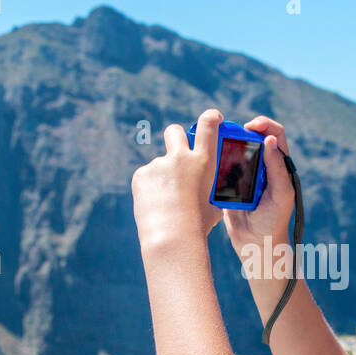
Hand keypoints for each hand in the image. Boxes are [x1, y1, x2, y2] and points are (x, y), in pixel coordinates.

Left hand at [131, 108, 225, 248]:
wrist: (171, 237)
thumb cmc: (197, 225)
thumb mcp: (214, 206)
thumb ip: (212, 192)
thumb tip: (212, 194)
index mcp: (203, 162)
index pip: (208, 126)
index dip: (210, 117)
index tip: (212, 117)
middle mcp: (180, 157)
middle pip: (174, 131)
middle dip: (176, 136)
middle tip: (178, 152)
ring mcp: (158, 165)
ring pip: (160, 166)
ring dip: (162, 178)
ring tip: (166, 204)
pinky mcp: (141, 175)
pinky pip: (146, 178)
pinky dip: (150, 189)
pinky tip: (155, 206)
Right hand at [221, 115, 296, 254]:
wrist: (256, 243)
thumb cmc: (274, 220)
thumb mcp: (281, 193)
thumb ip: (276, 167)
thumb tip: (269, 140)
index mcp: (277, 165)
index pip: (275, 134)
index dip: (265, 125)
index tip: (251, 127)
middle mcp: (261, 166)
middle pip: (250, 138)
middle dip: (240, 131)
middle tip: (228, 135)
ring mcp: (244, 174)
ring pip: (233, 150)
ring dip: (225, 145)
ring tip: (217, 147)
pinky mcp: (228, 184)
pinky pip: (220, 167)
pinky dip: (215, 161)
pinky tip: (209, 163)